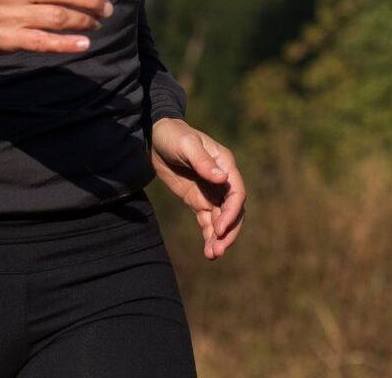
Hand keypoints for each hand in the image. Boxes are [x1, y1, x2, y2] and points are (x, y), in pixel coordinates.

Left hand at [149, 118, 244, 260]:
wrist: (155, 137)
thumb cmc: (174, 135)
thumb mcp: (187, 145)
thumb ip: (203, 162)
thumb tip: (223, 179)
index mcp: (225, 165)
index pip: (236, 193)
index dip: (231, 213)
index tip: (220, 228)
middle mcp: (223, 181)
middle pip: (234, 211)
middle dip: (229, 231)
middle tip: (219, 249)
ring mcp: (211, 192)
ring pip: (222, 220)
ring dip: (220, 238)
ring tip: (212, 255)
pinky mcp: (199, 200)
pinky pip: (208, 221)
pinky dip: (209, 236)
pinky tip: (208, 251)